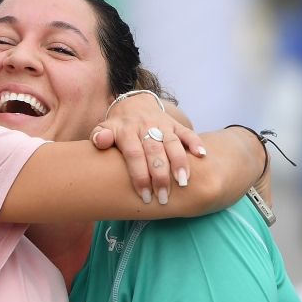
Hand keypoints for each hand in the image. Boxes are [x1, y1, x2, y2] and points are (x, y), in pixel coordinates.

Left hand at [90, 94, 205, 205]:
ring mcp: (162, 124)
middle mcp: (146, 126)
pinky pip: (187, 132)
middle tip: (163, 197)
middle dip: (160, 176)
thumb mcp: (103, 128)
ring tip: (183, 182)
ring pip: (173, 143)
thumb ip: (99, 136)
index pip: (134, 154)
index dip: (139, 175)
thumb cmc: (117, 127)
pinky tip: (202, 156)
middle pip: (155, 151)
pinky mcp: (176, 124)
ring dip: (180, 162)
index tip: (144, 196)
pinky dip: (196, 143)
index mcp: (126, 131)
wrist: (133, 104)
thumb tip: (101, 141)